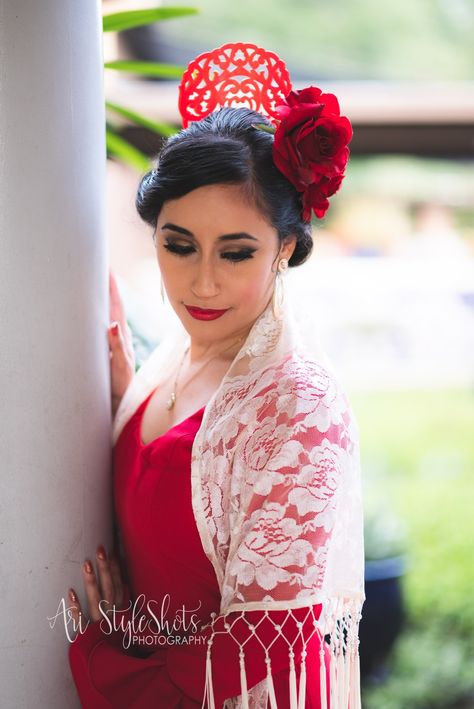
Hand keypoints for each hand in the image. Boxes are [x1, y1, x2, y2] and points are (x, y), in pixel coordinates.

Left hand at [68, 545, 125, 637]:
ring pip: (97, 601)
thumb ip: (126, 604)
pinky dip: (76, 609)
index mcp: (122, 611)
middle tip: (100, 551)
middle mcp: (112, 616)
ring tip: (86, 564)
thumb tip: (125, 583)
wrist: (120, 671)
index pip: (120, 586)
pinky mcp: (88, 637)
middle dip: (105, 570)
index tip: (111, 552)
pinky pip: (81, 623)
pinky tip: (70, 593)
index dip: (116, 569)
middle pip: (109, 589)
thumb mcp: (129, 623)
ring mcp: (100, 626)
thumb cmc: (122, 644)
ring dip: (92, 583)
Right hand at [108, 270, 134, 415]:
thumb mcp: (120, 366)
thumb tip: (112, 323)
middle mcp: (119, 335)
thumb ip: (117, 346)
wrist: (122, 403)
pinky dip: (102, 312)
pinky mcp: (110, 348)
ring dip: (105, 296)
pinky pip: (106, 324)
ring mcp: (115, 341)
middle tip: (102, 265)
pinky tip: (98, 308)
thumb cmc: (122, 386)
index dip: (111, 286)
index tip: (107, 267)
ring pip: (109, 313)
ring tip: (98, 279)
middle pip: (112, 304)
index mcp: (121, 335)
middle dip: (107, 285)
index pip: (116, 305)